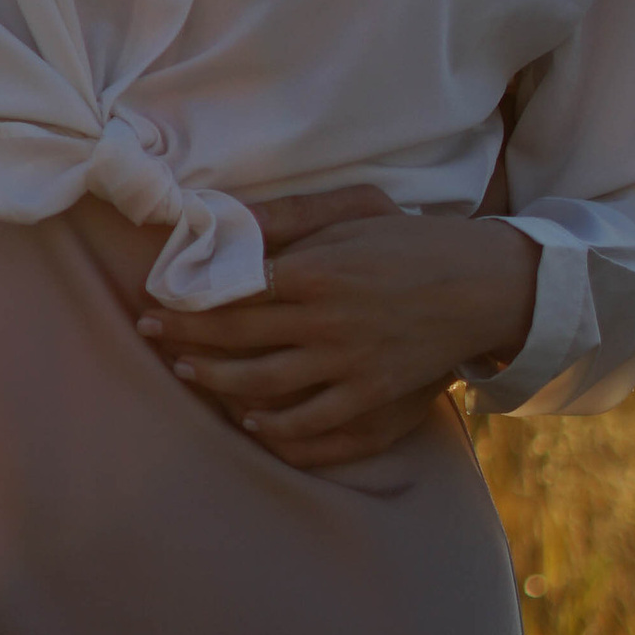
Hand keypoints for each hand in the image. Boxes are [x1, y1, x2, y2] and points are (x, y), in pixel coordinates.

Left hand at [140, 190, 539, 470]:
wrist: (482, 286)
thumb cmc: (412, 241)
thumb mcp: (355, 208)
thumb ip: (290, 216)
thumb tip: (229, 221)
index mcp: (317, 271)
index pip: (232, 293)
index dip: (187, 302)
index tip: (154, 302)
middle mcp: (326, 321)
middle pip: (237, 339)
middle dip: (186, 339)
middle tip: (152, 337)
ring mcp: (349, 364)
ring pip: (263, 384)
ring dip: (218, 381)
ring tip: (188, 372)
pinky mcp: (372, 395)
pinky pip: (312, 422)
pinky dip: (274, 425)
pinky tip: (250, 417)